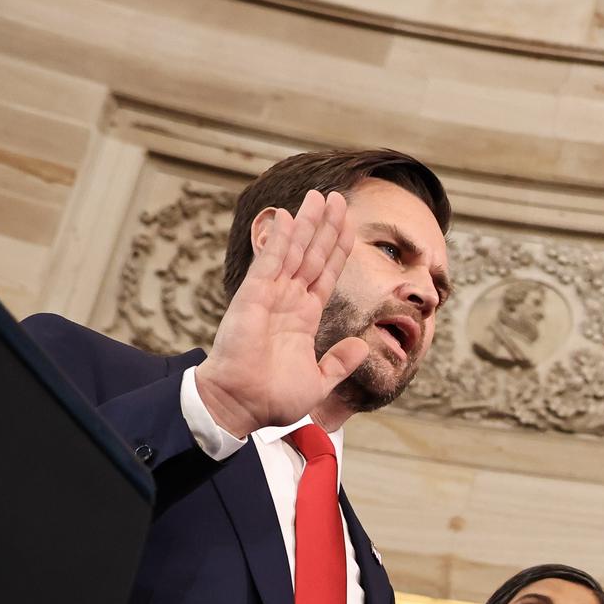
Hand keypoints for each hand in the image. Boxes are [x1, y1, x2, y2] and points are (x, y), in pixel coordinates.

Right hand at [195, 189, 364, 436]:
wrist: (241, 407)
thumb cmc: (272, 398)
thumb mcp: (318, 380)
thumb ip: (339, 362)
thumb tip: (363, 346)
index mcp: (303, 317)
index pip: (325, 275)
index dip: (337, 249)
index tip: (348, 226)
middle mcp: (288, 301)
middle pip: (312, 255)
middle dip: (326, 227)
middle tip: (338, 198)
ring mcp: (270, 296)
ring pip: (294, 252)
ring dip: (307, 224)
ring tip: (320, 196)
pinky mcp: (253, 297)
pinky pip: (270, 262)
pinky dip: (280, 239)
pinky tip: (290, 216)